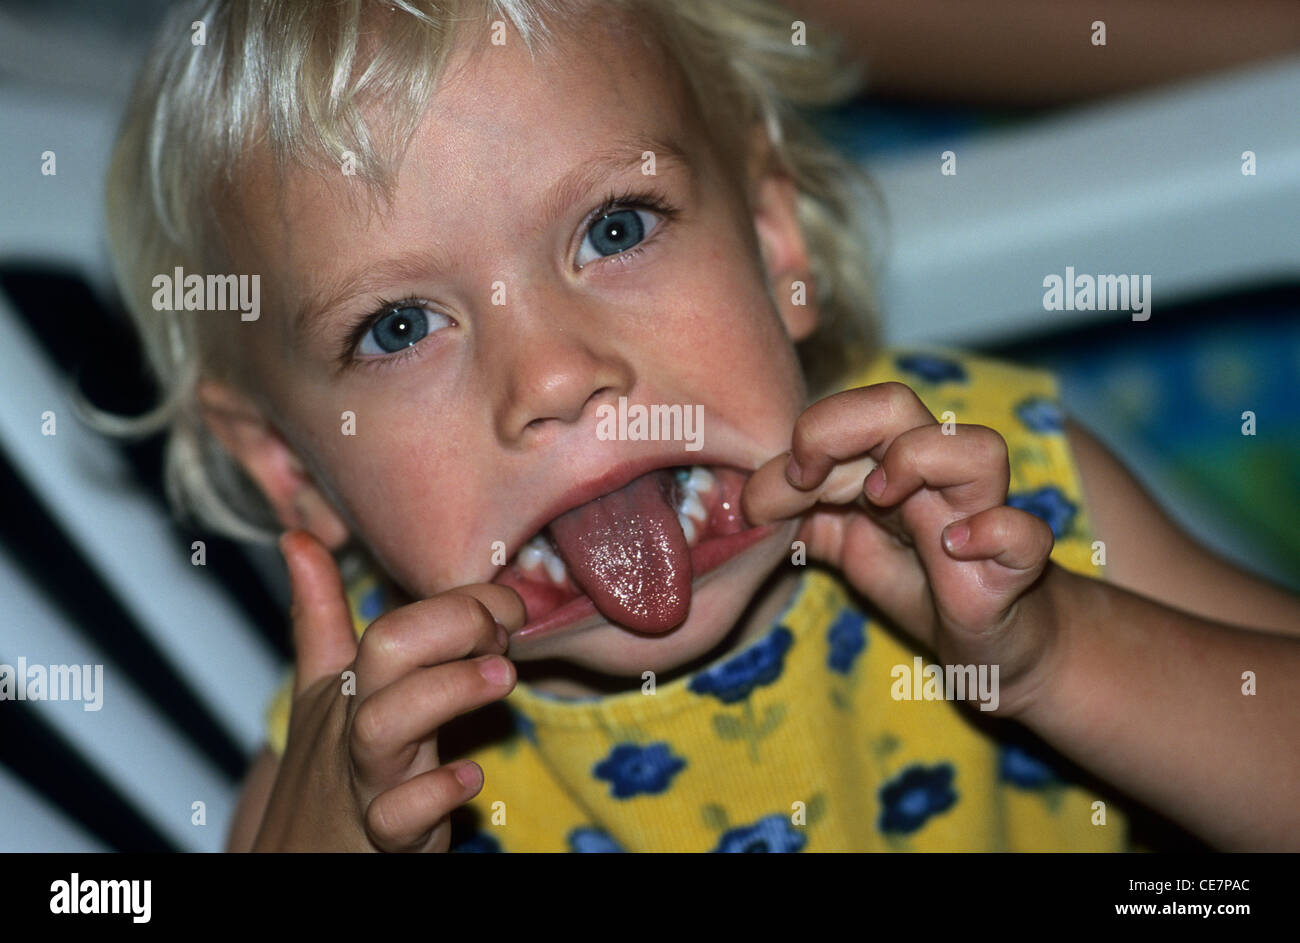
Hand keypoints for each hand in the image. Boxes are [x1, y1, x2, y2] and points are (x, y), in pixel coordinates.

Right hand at [251, 530, 521, 851]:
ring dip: (445, 692)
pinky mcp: (385, 838)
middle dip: (446, 626)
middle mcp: (358, 724)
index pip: (393, 621)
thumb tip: (298, 539)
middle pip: (383, 655)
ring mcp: (369, 779)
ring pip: (383, 728)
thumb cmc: (328, 765)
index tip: (505, 607)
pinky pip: (397, 816)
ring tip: (500, 677)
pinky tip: (470, 777)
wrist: (300, 858)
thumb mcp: (323, 689)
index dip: (453, 603)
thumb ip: (322, 615)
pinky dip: (434, 794)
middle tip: (504, 631)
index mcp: (350, 684)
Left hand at [742, 382, 1061, 714]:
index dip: (803, 438)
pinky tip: (955, 547)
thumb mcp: (843, 541)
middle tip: (809, 479)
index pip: (846, 412)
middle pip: (898, 404)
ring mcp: (982, 516)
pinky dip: (995, 531)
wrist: (990, 641)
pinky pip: (1026, 533)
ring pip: (978, 449)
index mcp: (892, 460)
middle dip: (839, 428)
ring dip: (919, 461)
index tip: (767, 496)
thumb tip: (744, 497)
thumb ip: (799, 511)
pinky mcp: (1015, 569)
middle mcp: (938, 475)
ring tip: (883, 500)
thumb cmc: (918, 577)